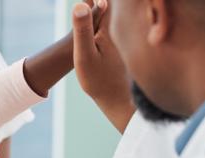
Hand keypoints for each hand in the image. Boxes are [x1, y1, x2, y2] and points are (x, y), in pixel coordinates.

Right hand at [73, 0, 134, 132]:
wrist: (119, 101)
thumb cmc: (100, 80)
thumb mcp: (85, 55)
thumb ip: (82, 29)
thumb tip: (80, 5)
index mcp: (112, 28)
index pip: (104, 3)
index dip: (93, 1)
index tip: (86, 1)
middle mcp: (122, 29)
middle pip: (111, 7)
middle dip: (98, 5)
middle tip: (87, 3)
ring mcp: (125, 37)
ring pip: (115, 16)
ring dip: (103, 11)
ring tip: (91, 9)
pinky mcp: (125, 45)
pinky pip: (118, 25)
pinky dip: (106, 21)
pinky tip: (100, 23)